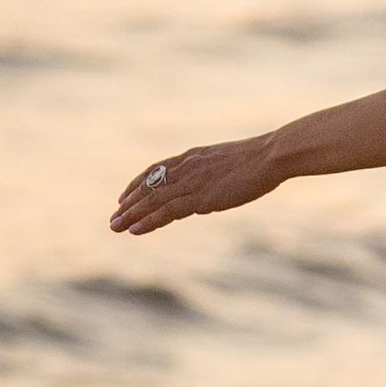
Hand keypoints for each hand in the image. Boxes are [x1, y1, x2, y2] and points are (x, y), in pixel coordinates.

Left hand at [110, 133, 282, 233]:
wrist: (272, 155)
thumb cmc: (259, 159)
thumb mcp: (229, 161)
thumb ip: (213, 171)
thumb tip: (211, 182)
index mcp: (192, 157)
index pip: (155, 170)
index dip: (137, 184)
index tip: (124, 197)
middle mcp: (186, 168)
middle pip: (148, 186)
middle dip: (129, 204)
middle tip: (113, 218)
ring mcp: (192, 182)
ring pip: (152, 200)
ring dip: (131, 214)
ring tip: (115, 226)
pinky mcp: (200, 197)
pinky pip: (167, 211)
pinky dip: (149, 221)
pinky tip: (135, 230)